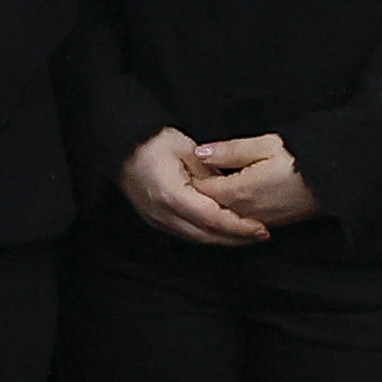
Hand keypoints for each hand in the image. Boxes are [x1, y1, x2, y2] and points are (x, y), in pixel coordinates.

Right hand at [119, 127, 264, 245]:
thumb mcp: (188, 149)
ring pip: (196, 238)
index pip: (213, 219)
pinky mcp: (155, 220)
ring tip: (246, 235)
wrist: (121, 146)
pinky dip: (206, 234)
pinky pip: (186, 233)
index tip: (260, 228)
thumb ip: (211, 172)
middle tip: (260, 235)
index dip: (239, 226)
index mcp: (173, 196)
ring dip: (222, 239)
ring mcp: (157, 220)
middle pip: (206, 235)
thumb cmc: (152, 142)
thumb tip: (231, 189)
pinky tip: (220, 231)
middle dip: (235, 238)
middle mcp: (164, 214)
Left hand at [191, 133, 320, 229]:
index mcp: (238, 192)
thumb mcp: (265, 145)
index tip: (180, 166)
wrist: (332, 181)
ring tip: (202, 189)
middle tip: (186, 177)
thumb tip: (200, 152)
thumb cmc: (300, 158)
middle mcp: (243, 213)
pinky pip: (237, 224)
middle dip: (195, 195)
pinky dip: (226, 215)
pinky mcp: (268, 225)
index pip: (199, 192)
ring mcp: (256, 221)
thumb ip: (229, 150)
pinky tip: (224, 202)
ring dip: (210, 206)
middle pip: (207, 209)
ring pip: (221, 220)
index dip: (188, 179)